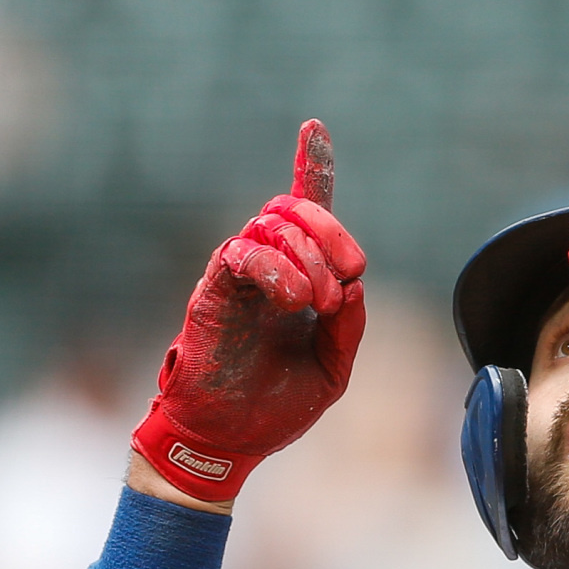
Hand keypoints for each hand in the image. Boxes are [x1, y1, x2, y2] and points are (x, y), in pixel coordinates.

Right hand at [130, 121, 366, 504]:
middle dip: (332, 234)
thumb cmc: (274, 407)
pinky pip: (244, 251)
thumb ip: (350, 325)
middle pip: (295, 209)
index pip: (303, 211)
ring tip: (317, 304)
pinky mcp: (214, 289)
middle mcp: (265, 267)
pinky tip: (292, 301)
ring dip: (309, 257)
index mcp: (296, 278)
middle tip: (343, 284)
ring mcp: (238, 275)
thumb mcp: (333, 368)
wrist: (227, 441)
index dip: (312, 167)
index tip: (314, 127)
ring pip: (273, 223)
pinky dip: (278, 269)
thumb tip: (355, 285)